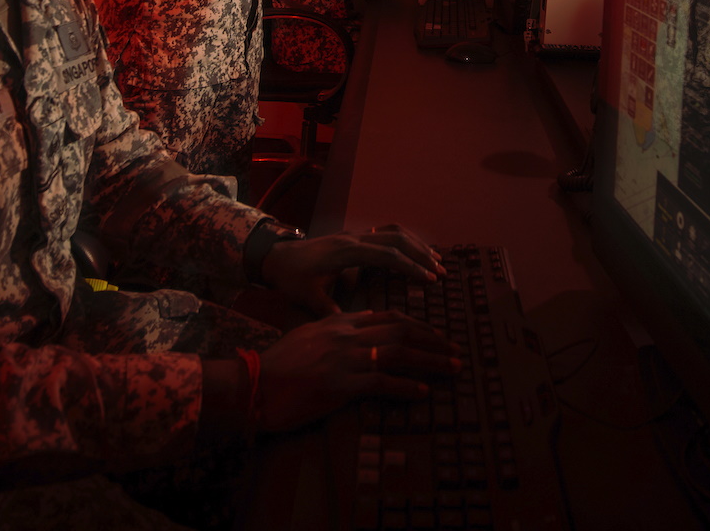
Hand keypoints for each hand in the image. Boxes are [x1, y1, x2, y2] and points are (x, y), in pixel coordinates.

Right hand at [256, 310, 460, 432]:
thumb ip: (337, 327)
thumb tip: (364, 322)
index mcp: (340, 322)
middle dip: (434, 341)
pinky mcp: (340, 384)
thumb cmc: (279, 364)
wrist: (253, 384)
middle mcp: (347, 335)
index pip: (390, 317)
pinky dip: (406, 387)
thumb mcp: (309, 335)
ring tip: (452, 369)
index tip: (437, 335)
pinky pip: (382, 383)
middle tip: (456, 352)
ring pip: (400, 353)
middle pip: (402, 331)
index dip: (419, 326)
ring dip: (431, 362)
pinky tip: (423, 393)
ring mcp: (345, 359)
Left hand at [260, 225, 443, 314]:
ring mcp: (354, 234)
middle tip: (442, 271)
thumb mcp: (308, 298)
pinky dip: (405, 239)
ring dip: (416, 244)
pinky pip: (385, 231)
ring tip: (436, 260)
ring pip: (393, 231)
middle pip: (396, 238)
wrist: (276, 256)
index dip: (411, 266)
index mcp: (345, 252)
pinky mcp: (354, 236)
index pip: (387, 255)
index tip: (431, 279)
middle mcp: (353, 238)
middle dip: (421, 254)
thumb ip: (330, 311)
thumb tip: (354, 330)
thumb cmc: (292, 279)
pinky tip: (415, 252)